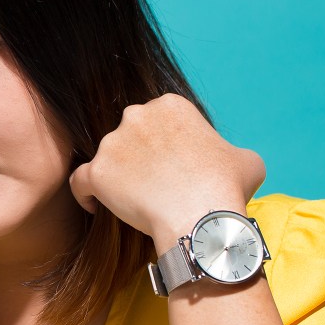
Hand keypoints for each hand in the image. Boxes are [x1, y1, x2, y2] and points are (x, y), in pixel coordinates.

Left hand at [68, 94, 265, 250]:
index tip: (171, 166)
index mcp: (170, 105)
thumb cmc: (226, 188)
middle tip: (152, 185)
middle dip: (137, 157)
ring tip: (131, 201)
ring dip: (116, 176)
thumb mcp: (245, 160)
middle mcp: (137, 116)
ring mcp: (113, 143)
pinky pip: (80, 181)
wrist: (201, 218)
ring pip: (107, 158)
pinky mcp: (97, 172)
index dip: (163, 145)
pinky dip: (85, 193)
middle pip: (130, 136)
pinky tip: (94, 205)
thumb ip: (228, 152)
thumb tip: (228, 162)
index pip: (157, 122)